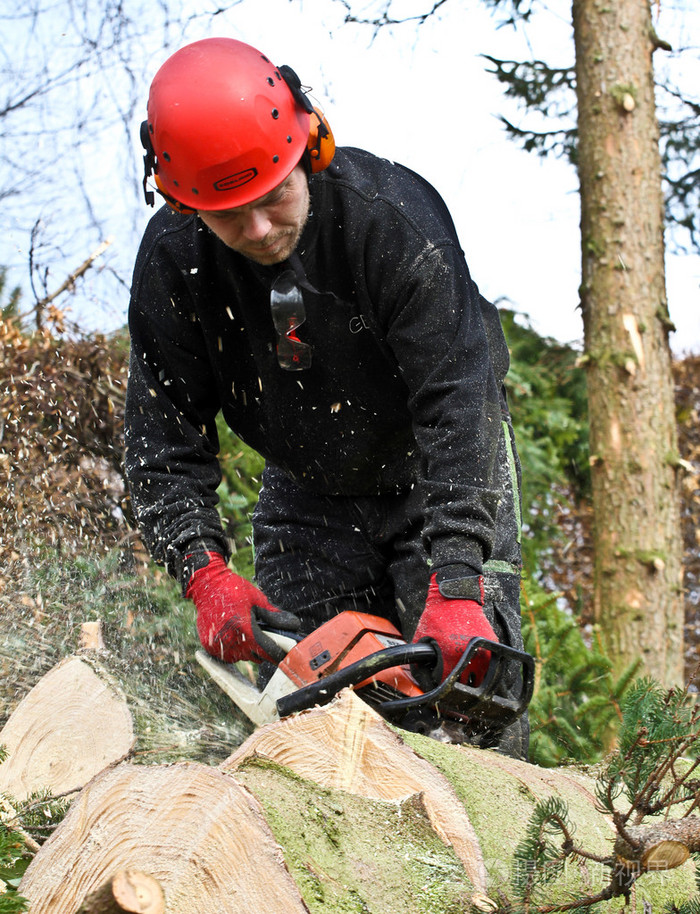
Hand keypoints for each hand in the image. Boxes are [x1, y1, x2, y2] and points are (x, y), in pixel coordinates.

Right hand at [185, 551, 299, 663]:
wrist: (207, 585)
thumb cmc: (234, 589)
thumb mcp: (257, 599)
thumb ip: (274, 615)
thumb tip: (294, 624)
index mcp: (243, 627)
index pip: (266, 651)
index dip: (277, 654)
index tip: (284, 654)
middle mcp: (229, 640)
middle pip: (254, 657)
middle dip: (262, 649)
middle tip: (262, 635)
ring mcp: (217, 645)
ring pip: (241, 658)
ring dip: (247, 650)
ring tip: (245, 631)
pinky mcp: (209, 647)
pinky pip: (227, 656)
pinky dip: (233, 649)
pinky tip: (233, 634)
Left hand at [412, 571, 496, 688]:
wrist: (455, 596)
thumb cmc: (437, 615)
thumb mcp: (422, 638)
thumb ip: (421, 659)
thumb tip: (421, 676)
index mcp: (451, 657)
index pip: (449, 686)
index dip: (443, 690)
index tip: (442, 689)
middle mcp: (470, 656)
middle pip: (467, 687)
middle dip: (460, 688)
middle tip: (454, 686)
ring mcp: (484, 651)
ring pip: (482, 679)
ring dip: (474, 682)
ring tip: (466, 680)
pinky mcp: (492, 644)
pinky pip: (489, 665)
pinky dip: (483, 668)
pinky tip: (474, 666)